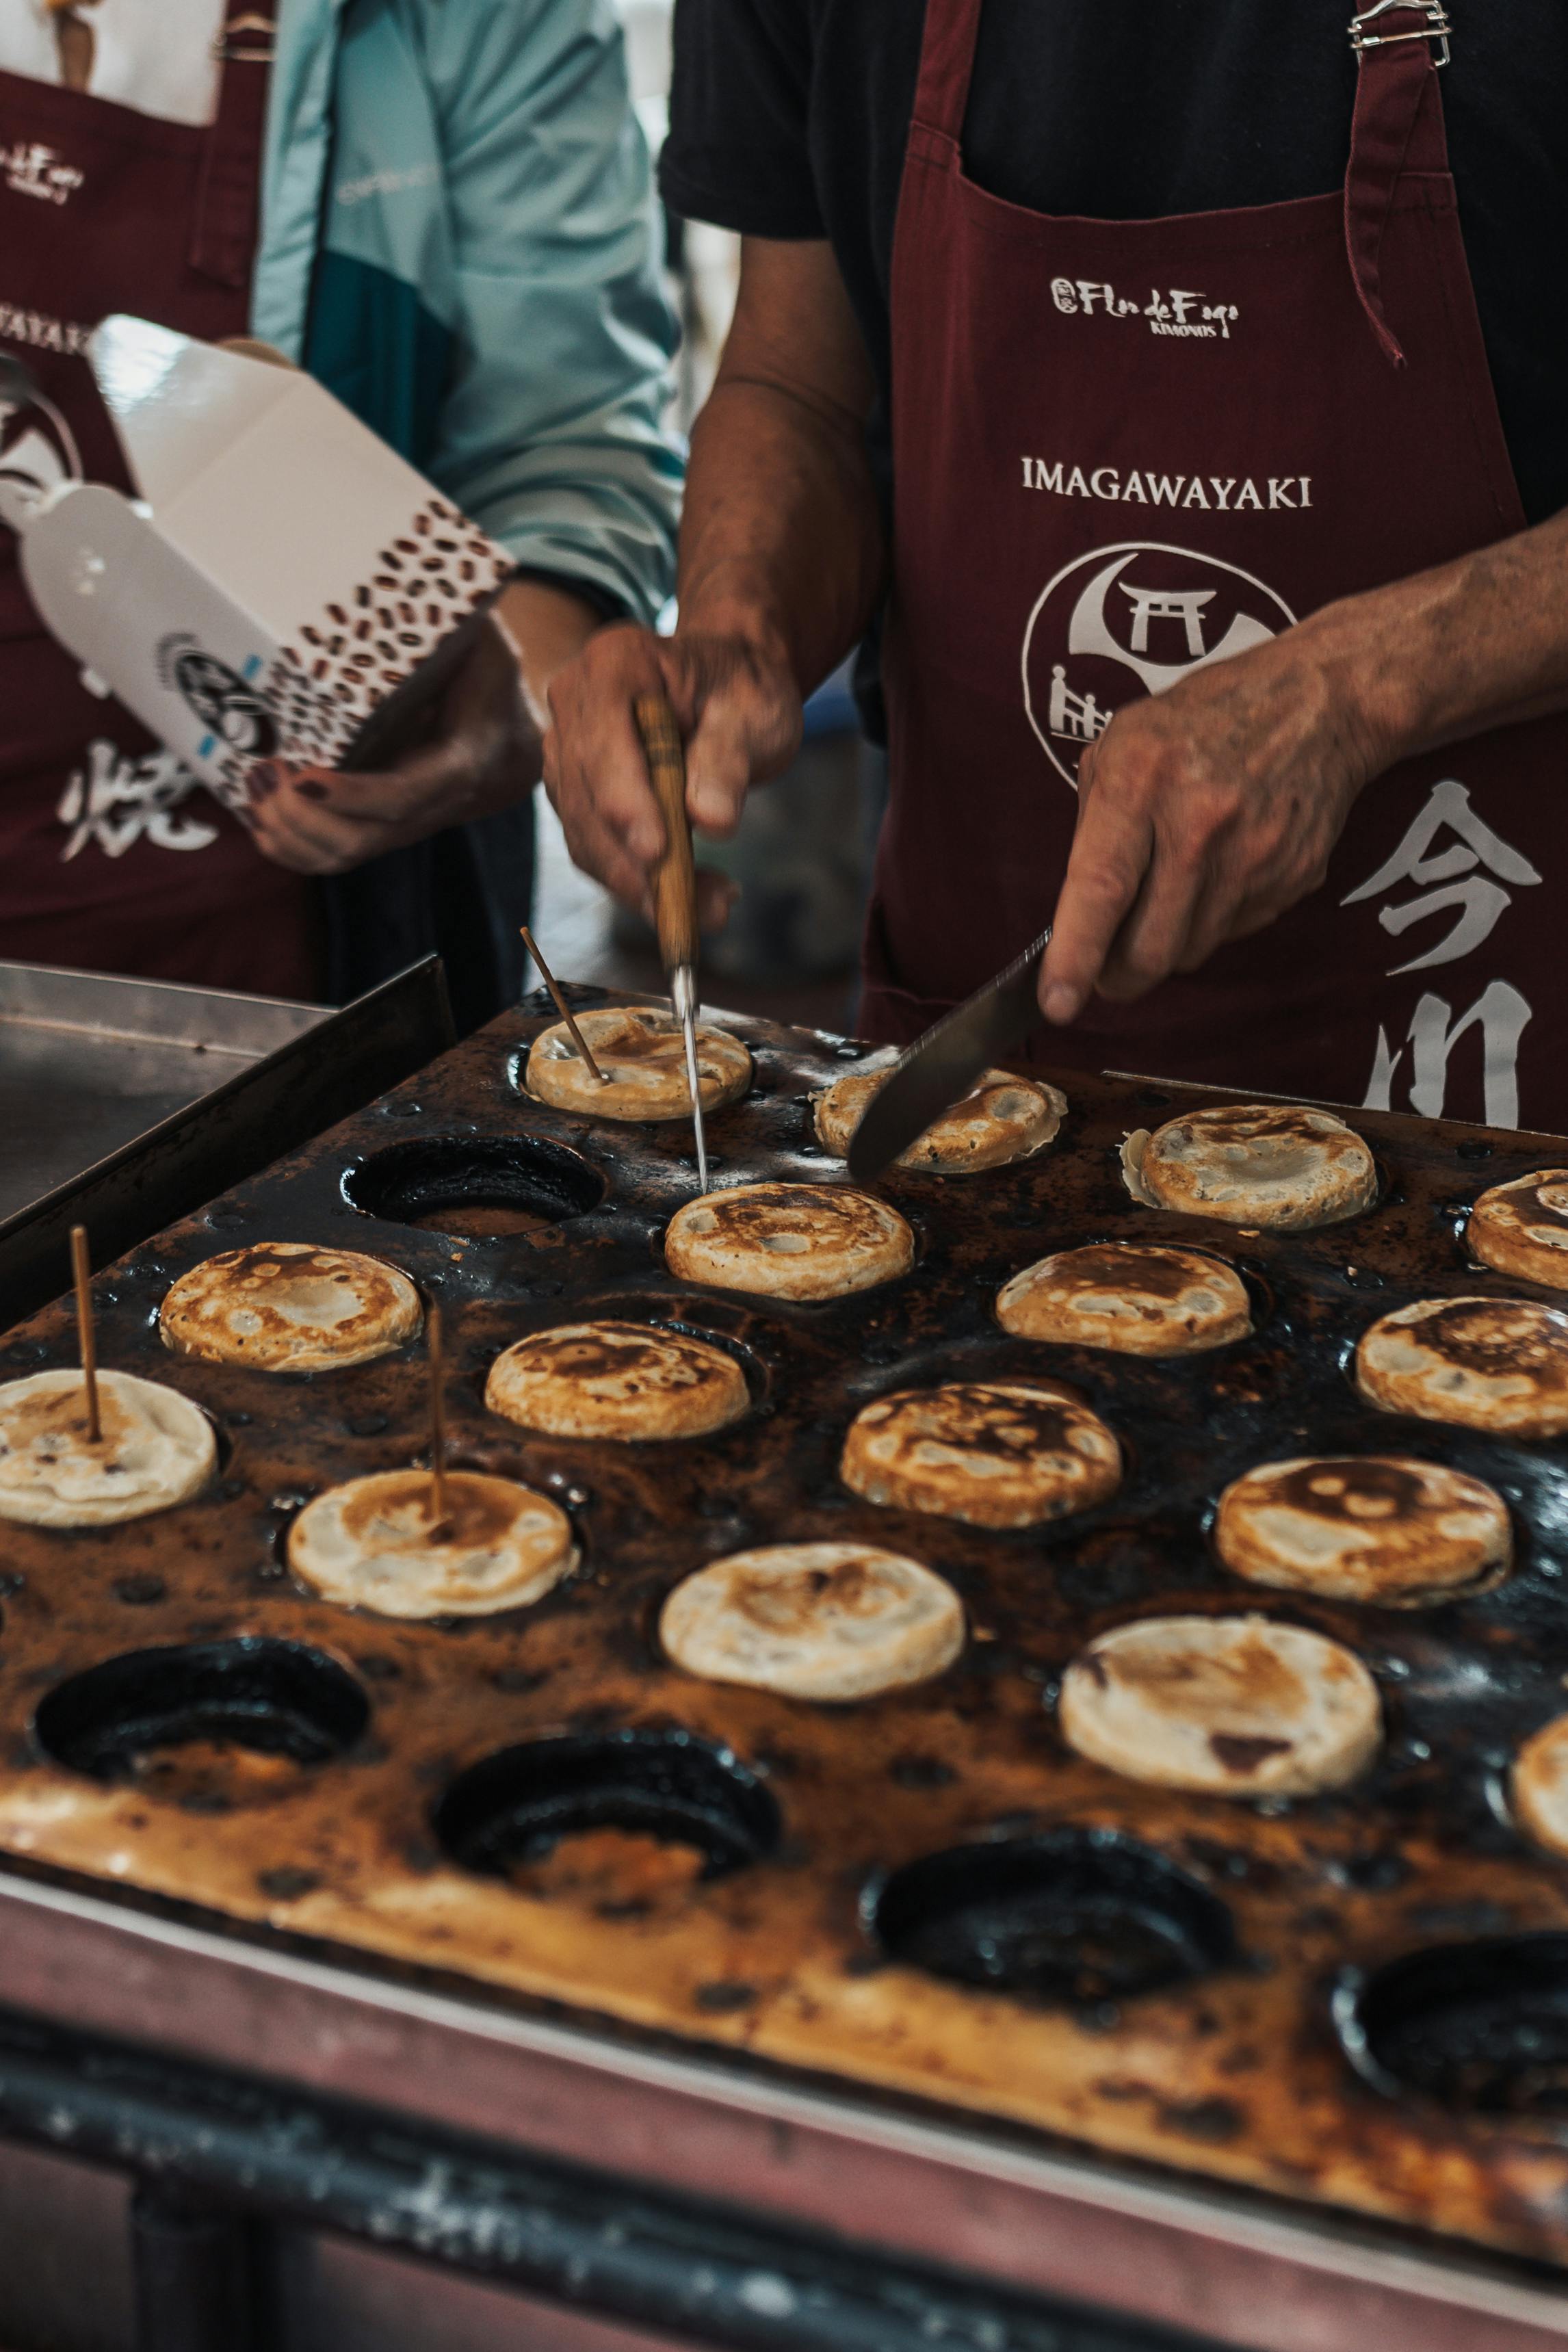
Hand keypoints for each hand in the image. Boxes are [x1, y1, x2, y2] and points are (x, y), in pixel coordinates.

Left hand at [246, 579, 598, 875]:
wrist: (504, 740)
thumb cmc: (484, 675)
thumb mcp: (483, 639)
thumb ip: (454, 615)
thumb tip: (408, 567)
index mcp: (461, 760)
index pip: (407, 795)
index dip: (355, 795)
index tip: (303, 775)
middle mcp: (429, 807)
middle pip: (362, 839)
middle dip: (303, 817)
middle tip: (262, 767)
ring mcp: (399, 826)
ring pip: (341, 855)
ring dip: (287, 833)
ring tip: (251, 783)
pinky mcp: (373, 830)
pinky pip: (328, 856)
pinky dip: (286, 845)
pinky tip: (254, 812)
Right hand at [542, 619, 802, 925]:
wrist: (728, 686)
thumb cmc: (742, 690)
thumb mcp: (754, 712)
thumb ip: (729, 759)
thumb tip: (711, 820)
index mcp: (615, 664)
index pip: (604, 738)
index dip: (625, 800)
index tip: (658, 853)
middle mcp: (574, 703)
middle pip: (586, 796)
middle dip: (635, 862)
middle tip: (695, 910)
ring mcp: (567, 751)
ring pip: (586, 834)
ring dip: (639, 885)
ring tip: (710, 909)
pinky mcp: (575, 794)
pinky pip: (596, 849)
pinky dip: (638, 884)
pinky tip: (690, 902)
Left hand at [1037, 612, 1384, 1022]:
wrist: (1319, 702)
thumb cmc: (1205, 719)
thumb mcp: (1124, 742)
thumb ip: (1095, 823)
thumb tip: (1075, 912)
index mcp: (1143, 781)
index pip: (1102, 887)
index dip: (1075, 955)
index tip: (1055, 1002)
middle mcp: (1200, 823)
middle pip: (1150, 948)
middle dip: (1118, 976)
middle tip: (1105, 969)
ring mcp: (1254, 855)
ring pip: (1190, 951)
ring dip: (1165, 945)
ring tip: (1170, 891)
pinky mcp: (1292, 877)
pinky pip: (1233, 932)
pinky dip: (1211, 920)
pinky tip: (1217, 872)